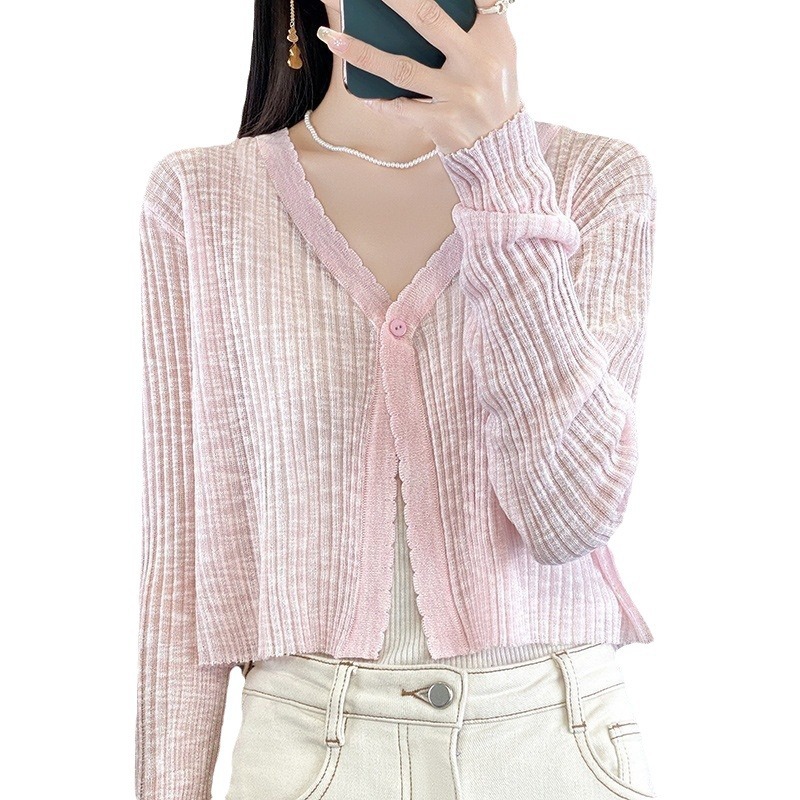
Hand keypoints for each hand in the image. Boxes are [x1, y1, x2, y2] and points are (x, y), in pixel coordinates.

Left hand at [316, 0, 522, 154]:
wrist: (503, 148)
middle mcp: (478, 63)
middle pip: (428, 18)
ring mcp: (459, 95)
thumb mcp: (498, 51)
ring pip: (402, 69)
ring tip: (332, 37)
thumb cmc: (493, 91)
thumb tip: (419, 9)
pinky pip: (402, 110)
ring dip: (362, 53)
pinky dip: (379, 102)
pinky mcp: (444, 123)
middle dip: (393, 0)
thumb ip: (474, 22)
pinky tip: (359, 91)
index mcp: (494, 36)